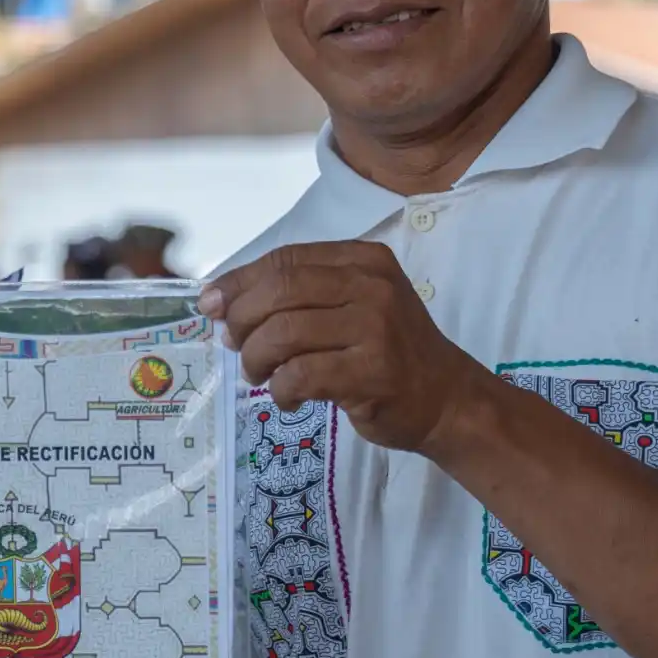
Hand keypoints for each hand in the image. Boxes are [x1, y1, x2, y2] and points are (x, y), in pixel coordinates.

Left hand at [203, 239, 483, 453]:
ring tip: (259, 375)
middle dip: (243, 319)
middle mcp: (372, 286)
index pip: (286, 260)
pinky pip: (301, 375)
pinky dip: (282, 389)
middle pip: (280, 290)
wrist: (446, 398)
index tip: (211, 304)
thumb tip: (221, 303)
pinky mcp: (372, 372)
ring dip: (257, 358)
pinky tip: (289, 397)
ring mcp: (376, 328)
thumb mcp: (353, 305)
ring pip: (284, 332)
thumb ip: (298, 297)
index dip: (240, 281)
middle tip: (234, 345)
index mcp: (364, 260)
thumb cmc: (388, 352)